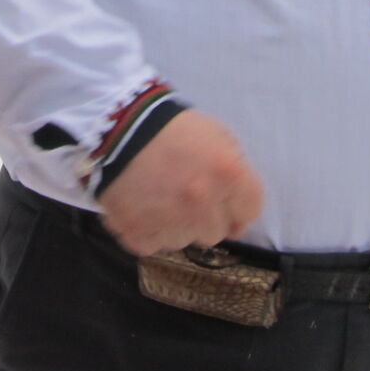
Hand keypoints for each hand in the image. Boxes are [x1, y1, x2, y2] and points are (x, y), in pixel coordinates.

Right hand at [98, 109, 264, 257]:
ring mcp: (170, 223)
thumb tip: (237, 206)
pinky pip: (153, 244)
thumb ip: (235, 170)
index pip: (250, 211)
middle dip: (207, 217)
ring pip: (184, 241)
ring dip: (177, 225)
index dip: (239, 207)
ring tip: (160, 197)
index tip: (226, 204)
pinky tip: (142, 207)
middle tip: (187, 196)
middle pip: (217, 232)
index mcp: (227, 175)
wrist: (119, 126)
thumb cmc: (173, 127)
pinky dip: (148, 230)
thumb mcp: (216, 135)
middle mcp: (202, 204)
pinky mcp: (138, 234)